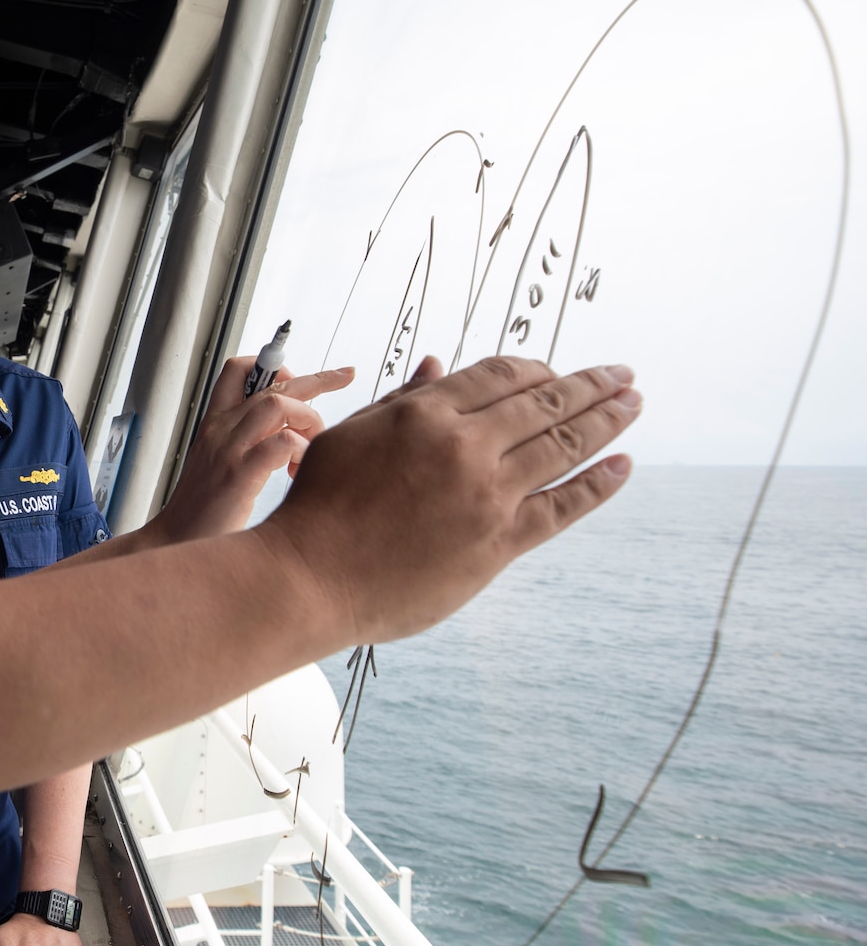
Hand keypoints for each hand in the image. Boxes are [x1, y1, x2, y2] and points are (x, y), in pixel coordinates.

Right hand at [154, 356, 355, 540]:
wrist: (174, 542)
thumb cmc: (203, 510)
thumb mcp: (219, 464)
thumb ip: (246, 442)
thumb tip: (284, 431)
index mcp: (215, 423)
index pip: (239, 369)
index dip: (275, 366)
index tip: (300, 380)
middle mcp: (221, 428)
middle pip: (272, 382)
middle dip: (318, 377)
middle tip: (345, 376)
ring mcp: (229, 450)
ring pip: (278, 404)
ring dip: (308, 417)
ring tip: (313, 444)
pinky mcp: (240, 476)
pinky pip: (282, 443)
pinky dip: (301, 450)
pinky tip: (298, 469)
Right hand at [262, 355, 639, 645]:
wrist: (311, 578)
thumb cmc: (319, 506)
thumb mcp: (351, 436)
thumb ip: (400, 402)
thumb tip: (438, 367)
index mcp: (424, 414)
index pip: (500, 375)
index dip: (535, 368)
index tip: (557, 370)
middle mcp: (464, 446)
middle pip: (543, 402)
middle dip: (590, 384)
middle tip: (622, 373)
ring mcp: (487, 495)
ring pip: (563, 445)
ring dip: (607, 419)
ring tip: (634, 403)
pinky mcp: (499, 542)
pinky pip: (563, 505)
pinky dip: (598, 483)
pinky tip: (623, 465)